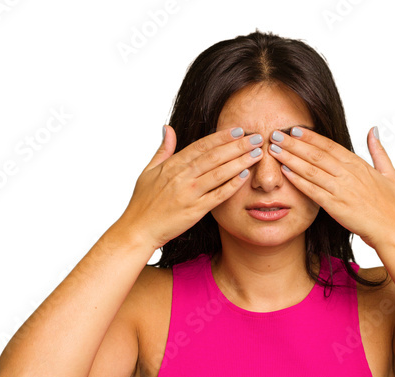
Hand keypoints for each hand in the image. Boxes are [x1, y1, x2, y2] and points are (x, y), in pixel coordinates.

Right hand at [121, 125, 264, 249]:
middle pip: (214, 156)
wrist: (138, 229)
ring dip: (240, 162)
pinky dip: (232, 185)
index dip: (221, 137)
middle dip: (237, 145)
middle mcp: (182, 177)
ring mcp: (189, 193)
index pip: (201, 146)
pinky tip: (245, 176)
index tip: (238, 129)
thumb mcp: (148, 171)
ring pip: (219, 173)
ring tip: (256, 153)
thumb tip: (167, 128)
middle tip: (256, 137)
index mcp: (172, 165)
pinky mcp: (195, 211)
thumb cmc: (143, 202)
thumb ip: (163, 149)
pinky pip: (217, 196)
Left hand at [266, 126, 394, 247]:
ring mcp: (341, 190)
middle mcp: (348, 174)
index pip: (329, 146)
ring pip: (311, 170)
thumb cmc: (390, 205)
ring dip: (290, 159)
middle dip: (293, 144)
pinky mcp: (335, 206)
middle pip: (316, 154)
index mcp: (358, 164)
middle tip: (275, 135)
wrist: (391, 229)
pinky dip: (298, 180)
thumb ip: (379, 150)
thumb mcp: (389, 173)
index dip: (310, 137)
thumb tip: (373, 130)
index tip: (294, 129)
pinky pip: (312, 190)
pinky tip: (285, 172)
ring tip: (274, 151)